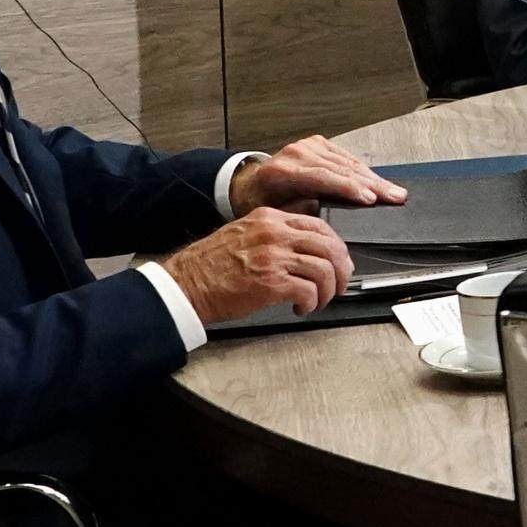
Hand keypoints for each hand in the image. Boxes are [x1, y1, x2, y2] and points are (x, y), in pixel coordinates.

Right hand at [162, 208, 354, 321]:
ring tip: (318, 301)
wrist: (186, 284)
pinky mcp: (271, 282)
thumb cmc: (211, 265)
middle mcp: (274, 233)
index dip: (336, 248)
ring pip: (324, 270)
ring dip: (327, 291)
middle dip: (341, 270)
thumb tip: (310, 249)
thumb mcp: (245, 234)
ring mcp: (273, 257)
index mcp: (270, 218)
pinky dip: (312, 302)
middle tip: (338, 286)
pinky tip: (302, 308)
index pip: (320, 226)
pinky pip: (309, 291)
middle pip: (329, 247)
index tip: (338, 262)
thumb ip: (276, 234)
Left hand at [229, 134, 406, 215]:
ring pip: (348, 162)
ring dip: (374, 179)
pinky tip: (379, 180)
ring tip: (394, 191)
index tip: (371, 198)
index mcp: (282, 172)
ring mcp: (308, 146)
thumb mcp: (275, 214)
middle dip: (371, 184)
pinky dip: (364, 170)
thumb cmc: (262, 202)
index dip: (349, 188)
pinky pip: (346, 157)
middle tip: (394, 196)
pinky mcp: (317, 144)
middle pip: (341, 169)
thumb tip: (324, 208)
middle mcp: (296, 154)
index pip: (323, 177)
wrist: (251, 184)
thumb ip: (299, 210)